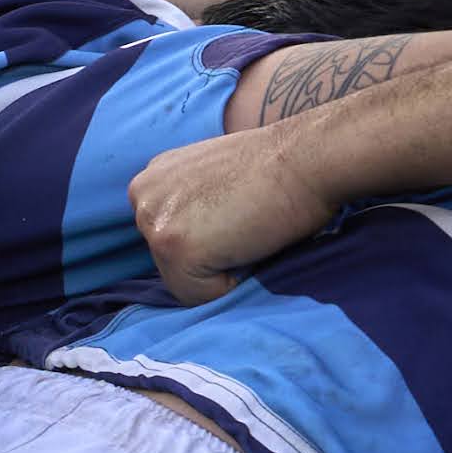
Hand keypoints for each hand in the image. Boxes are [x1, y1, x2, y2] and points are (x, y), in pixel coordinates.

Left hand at [130, 124, 337, 301]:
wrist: (308, 156)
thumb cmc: (278, 167)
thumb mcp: (212, 176)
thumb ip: (189, 204)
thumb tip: (193, 236)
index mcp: (152, 179)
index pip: (168, 242)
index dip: (210, 240)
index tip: (237, 211)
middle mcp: (142, 197)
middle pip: (169, 264)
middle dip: (210, 256)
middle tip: (245, 219)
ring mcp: (154, 223)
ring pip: (183, 282)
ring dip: (220, 269)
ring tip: (247, 227)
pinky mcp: (175, 248)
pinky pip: (199, 296)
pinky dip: (230, 282)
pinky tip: (249, 242)